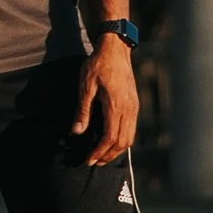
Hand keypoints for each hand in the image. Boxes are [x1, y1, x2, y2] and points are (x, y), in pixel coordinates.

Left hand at [71, 36, 138, 166]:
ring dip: (117, 150)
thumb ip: (83, 111)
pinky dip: (123, 140)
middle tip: (94, 162)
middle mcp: (129, 110)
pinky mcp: (135, 104)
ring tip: (103, 155)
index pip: (110, 138)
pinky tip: (112, 140)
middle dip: (108, 156)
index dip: (99, 152)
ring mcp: (134, 107)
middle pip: (122, 142)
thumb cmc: (98, 65)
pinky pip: (132, 129)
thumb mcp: (86, 87)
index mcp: (116, 107)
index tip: (89, 160)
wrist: (116, 49)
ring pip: (130, 138)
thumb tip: (77, 132)